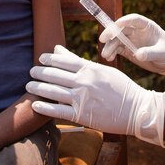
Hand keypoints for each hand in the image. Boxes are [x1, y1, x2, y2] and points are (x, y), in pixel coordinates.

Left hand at [27, 45, 164, 146]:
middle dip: (39, 73)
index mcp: (90, 69)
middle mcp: (83, 82)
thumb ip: (79, 61)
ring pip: (52, 92)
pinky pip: (58, 111)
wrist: (136, 110)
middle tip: (30, 72)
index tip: (40, 59)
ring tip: (28, 86)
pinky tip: (35, 105)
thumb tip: (59, 49)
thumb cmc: (121, 88)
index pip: (63, 61)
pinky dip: (44, 108)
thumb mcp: (102, 70)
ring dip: (38, 88)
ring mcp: (82, 98)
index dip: (49, 59)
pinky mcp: (82, 115)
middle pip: (54, 75)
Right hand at [100, 14, 164, 75]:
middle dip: (111, 33)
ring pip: (117, 39)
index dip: (125, 20)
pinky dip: (112, 52)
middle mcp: (137, 31)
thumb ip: (151, 53)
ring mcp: (131, 40)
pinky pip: (117, 48)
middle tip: (102, 39)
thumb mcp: (163, 53)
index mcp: (146, 26)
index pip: (134, 19)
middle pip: (121, 28)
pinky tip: (109, 58)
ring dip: (109, 46)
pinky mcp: (128, 49)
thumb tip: (138, 54)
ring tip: (106, 55)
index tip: (117, 24)